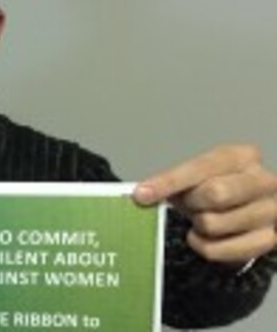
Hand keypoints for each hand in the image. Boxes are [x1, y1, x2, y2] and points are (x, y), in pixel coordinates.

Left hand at [134, 144, 276, 263]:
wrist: (247, 210)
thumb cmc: (215, 187)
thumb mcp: (197, 176)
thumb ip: (173, 182)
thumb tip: (142, 194)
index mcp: (242, 156)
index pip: (200, 168)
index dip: (168, 182)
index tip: (141, 194)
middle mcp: (263, 181)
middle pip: (215, 194)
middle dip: (191, 203)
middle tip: (189, 204)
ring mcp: (270, 212)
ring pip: (214, 224)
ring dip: (197, 225)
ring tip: (201, 218)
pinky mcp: (269, 241)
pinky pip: (220, 250)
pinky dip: (203, 246)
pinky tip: (203, 237)